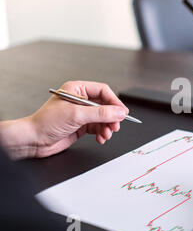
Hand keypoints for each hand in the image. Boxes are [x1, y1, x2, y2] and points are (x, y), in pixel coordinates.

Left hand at [0, 81, 128, 158]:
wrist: (33, 140)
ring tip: (106, 134)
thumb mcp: (77, 115)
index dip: (114, 101)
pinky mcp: (81, 125)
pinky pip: (98, 127)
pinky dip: (102, 133)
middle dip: (111, 117)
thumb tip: (119, 112)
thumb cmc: (45, 122)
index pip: (103, 91)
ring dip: (107, 127)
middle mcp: (80, 100)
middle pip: (105, 106)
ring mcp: (81, 113)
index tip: (122, 112)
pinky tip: (101, 138)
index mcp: (77, 89)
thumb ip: (101, 113)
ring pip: (103, 118)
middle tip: (115, 126)